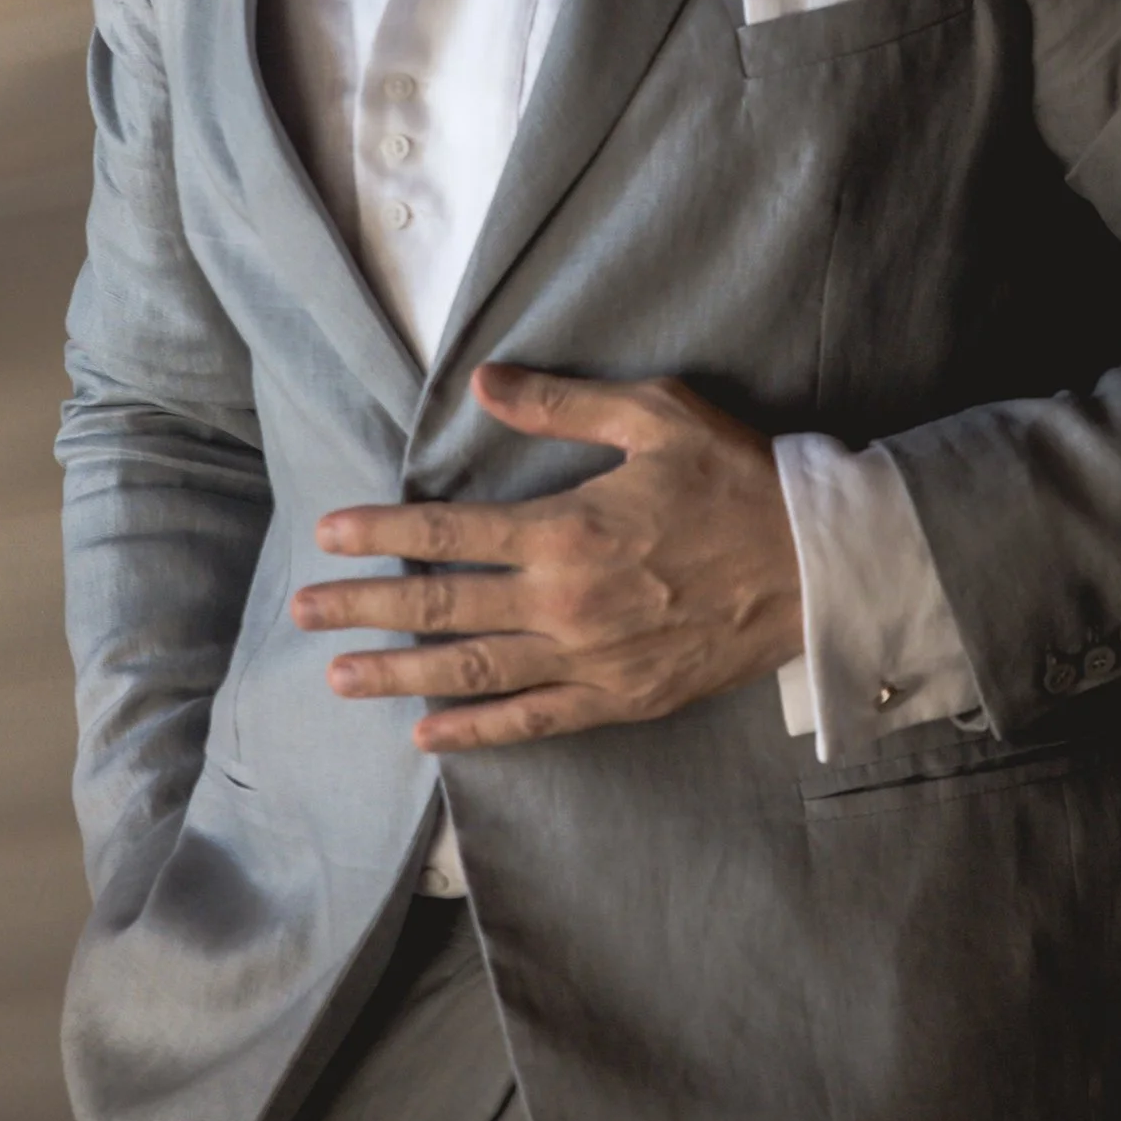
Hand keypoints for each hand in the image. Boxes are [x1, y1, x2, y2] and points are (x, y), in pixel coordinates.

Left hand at [291, 365, 804, 752]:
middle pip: (443, 609)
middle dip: (365, 610)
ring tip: (340, 679)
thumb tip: (484, 384)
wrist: (816, 566)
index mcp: (566, 530)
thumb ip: (561, 405)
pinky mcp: (620, 699)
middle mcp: (565, 604)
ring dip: (400, 677)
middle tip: (305, 611)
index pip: (448, 535)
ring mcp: (590, 660)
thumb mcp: (654, 416)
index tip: (328, 534)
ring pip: (474, 673)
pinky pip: (534, 721)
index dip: (380, 534)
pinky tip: (429, 735)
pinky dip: (478, 731)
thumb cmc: (736, 478)